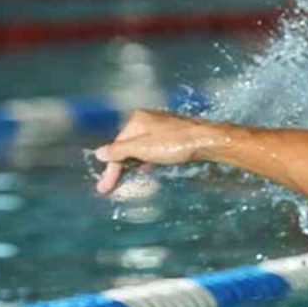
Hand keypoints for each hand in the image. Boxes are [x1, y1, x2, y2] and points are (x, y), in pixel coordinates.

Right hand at [93, 109, 218, 193]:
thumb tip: (99, 153)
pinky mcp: (173, 134)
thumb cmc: (175, 144)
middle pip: (127, 145)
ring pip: (140, 147)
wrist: (207, 140)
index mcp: (137, 120)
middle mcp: (147, 119)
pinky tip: (145, 168)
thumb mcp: (143, 148)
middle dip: (119, 166)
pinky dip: (146, 159)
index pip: (117, 146)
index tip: (104, 187)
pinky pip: (152, 148)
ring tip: (125, 179)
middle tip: (110, 185)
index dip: (111, 168)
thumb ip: (120, 151)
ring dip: (132, 163)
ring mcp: (161, 126)